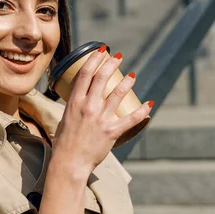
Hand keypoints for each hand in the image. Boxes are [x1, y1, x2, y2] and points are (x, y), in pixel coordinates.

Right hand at [52, 45, 152, 176]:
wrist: (69, 162)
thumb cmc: (65, 143)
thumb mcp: (65, 118)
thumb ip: (75, 106)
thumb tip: (82, 98)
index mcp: (74, 102)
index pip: (85, 74)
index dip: (94, 59)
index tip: (101, 50)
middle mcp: (88, 107)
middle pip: (101, 78)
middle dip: (111, 64)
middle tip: (119, 57)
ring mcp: (100, 119)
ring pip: (117, 94)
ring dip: (126, 83)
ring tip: (132, 75)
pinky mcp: (111, 131)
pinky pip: (131, 119)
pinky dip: (142, 111)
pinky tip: (149, 104)